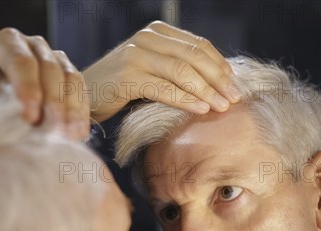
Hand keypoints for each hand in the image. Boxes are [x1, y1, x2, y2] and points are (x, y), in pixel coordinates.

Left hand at [0, 28, 88, 139]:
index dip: (28, 89)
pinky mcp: (72, 75)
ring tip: (66, 136)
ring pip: (70, 79)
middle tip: (50, 130)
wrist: (3, 99)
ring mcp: (57, 58)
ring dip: (70, 110)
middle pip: (50, 69)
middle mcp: (35, 44)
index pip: (21, 61)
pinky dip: (80, 113)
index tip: (29, 117)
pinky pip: (82, 91)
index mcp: (8, 42)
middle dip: (51, 102)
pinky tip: (78, 133)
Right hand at [83, 21, 241, 121]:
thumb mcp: (152, 69)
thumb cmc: (123, 87)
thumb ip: (176, 67)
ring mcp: (136, 55)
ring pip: (182, 71)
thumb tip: (218, 82)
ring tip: (222, 106)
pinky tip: (201, 109)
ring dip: (207, 90)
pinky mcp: (127, 76)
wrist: (85, 94)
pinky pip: (164, 88)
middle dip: (219, 78)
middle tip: (236, 97)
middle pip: (194, 56)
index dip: (220, 64)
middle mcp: (147, 38)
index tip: (235, 83)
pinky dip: (186, 99)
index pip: (198, 44)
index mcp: (157, 32)